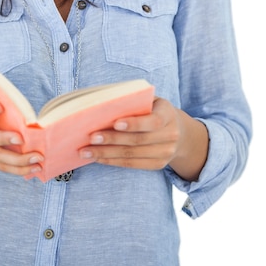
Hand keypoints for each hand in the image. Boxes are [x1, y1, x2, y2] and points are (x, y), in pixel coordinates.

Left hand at [79, 97, 207, 180]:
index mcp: (168, 114)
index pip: (152, 121)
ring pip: (132, 154)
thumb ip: (134, 101)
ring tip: (86, 151)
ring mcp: (165, 153)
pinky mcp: (158, 165)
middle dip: (112, 139)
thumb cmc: (155, 110)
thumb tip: (103, 104)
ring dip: (106, 153)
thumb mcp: (151, 101)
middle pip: (138, 140)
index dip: (134, 123)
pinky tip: (97, 158)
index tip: (115, 123)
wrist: (179, 131)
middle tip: (91, 137)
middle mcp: (170, 135)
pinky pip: (132, 165)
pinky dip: (112, 161)